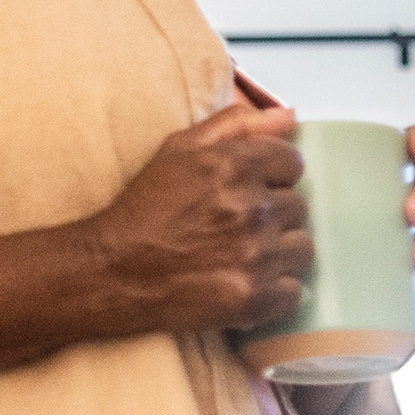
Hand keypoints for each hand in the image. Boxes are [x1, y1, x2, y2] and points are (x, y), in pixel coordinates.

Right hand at [79, 103, 313, 332]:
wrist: (113, 271)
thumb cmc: (146, 210)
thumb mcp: (180, 149)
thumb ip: (238, 124)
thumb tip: (291, 116)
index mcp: (234, 165)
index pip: (293, 163)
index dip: (272, 177)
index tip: (250, 191)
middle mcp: (250, 208)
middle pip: (298, 207)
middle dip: (272, 215)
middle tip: (236, 227)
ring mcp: (254, 255)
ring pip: (301, 248)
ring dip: (278, 252)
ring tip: (241, 256)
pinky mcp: (253, 297)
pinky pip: (294, 291)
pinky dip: (275, 291)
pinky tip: (245, 282)